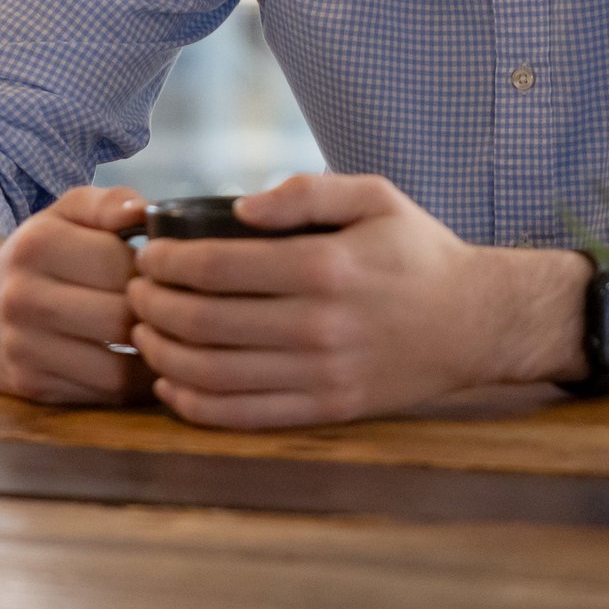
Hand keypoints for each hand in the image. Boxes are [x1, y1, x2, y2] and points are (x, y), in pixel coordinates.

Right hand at [0, 189, 153, 404]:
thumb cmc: (38, 256)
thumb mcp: (65, 214)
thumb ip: (108, 203)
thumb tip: (144, 211)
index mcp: (38, 244)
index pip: (122, 264)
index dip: (157, 272)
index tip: (166, 275)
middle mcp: (22, 297)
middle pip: (120, 317)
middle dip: (157, 317)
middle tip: (173, 311)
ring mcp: (22, 347)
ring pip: (115, 367)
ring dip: (150, 357)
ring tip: (164, 339)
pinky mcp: (30, 385)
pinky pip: (101, 394)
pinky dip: (131, 383)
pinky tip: (140, 364)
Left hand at [126, 173, 587, 427]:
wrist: (473, 322)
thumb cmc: (416, 252)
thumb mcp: (374, 196)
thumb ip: (306, 192)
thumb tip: (239, 208)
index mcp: (325, 266)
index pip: (218, 266)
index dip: (168, 262)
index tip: (148, 254)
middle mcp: (319, 325)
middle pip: (204, 321)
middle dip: (153, 305)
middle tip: (134, 292)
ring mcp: (321, 374)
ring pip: (213, 373)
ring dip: (163, 354)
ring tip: (146, 334)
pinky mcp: (325, 409)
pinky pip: (243, 416)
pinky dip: (195, 404)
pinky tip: (172, 384)